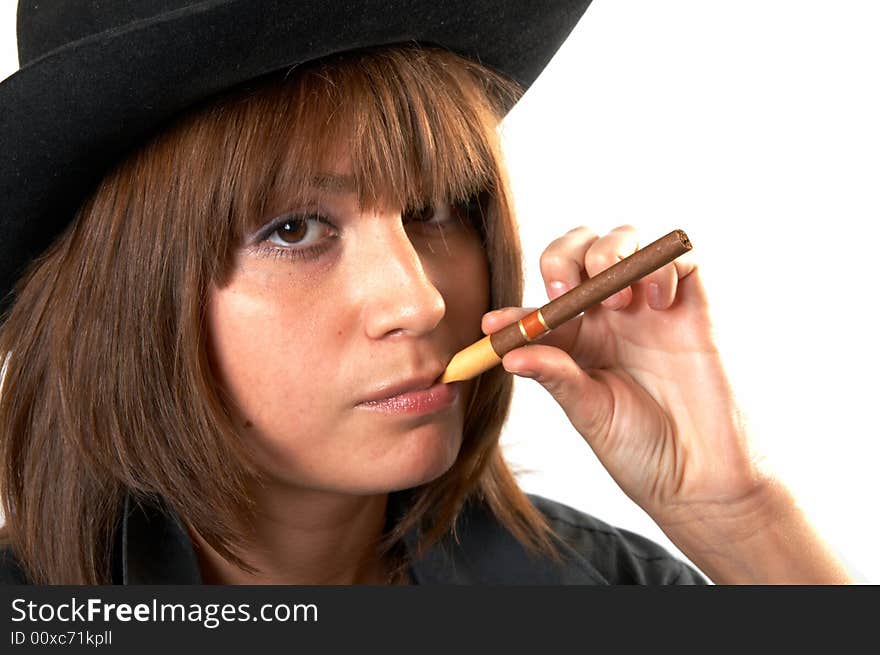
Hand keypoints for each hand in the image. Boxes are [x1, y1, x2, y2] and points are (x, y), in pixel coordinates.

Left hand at [482, 225, 765, 523]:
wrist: (700, 475)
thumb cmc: (642, 448)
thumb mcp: (589, 412)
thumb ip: (555, 376)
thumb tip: (508, 353)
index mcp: (580, 339)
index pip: (541, 305)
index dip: (516, 312)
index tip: (494, 327)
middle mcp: (613, 314)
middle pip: (581, 250)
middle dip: (564, 256)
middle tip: (563, 291)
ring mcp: (652, 305)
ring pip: (625, 238)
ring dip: (610, 253)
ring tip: (614, 302)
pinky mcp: (693, 305)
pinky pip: (678, 255)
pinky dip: (660, 266)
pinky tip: (656, 303)